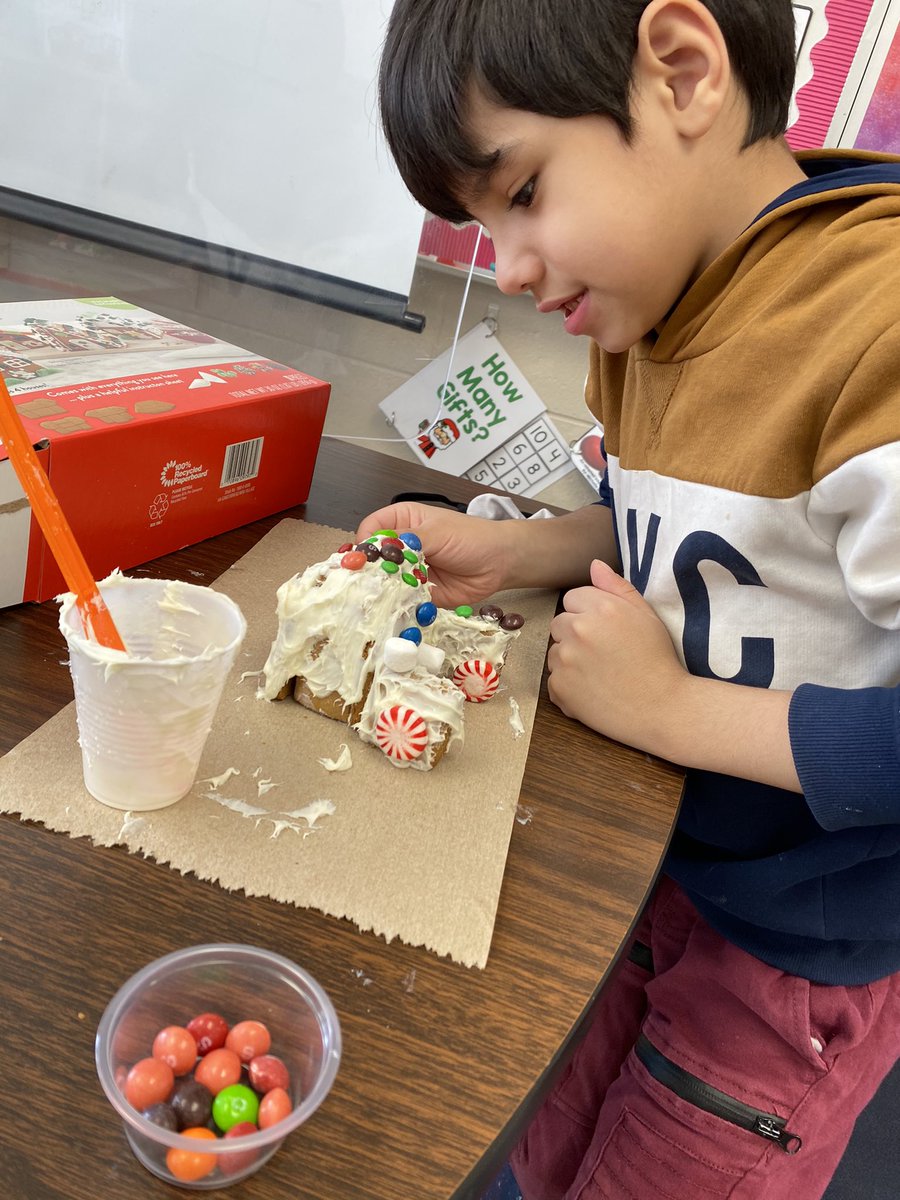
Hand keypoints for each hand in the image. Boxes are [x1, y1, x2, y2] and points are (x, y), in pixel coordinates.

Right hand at [356, 501, 514, 607]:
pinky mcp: (417, 592)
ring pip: (383, 581)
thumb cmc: (471, 538)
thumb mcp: (437, 532)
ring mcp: (407, 570)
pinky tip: (395, 607)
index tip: (362, 560)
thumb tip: (380, 548)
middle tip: (364, 583)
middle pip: (372, 558)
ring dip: (381, 590)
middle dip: (368, 571)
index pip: (370, 530)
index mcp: (401, 521)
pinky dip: (397, 604)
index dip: (364, 545)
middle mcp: (401, 546)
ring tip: (377, 598)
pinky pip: (400, 599)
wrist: (499, 563)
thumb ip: (407, 540)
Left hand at [547, 559, 687, 750]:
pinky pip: (554, 681)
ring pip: (555, 652)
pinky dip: (569, 687)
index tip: (606, 632)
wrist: (664, 708)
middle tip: (603, 654)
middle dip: (575, 635)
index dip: (589, 614)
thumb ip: (617, 587)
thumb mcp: (646, 616)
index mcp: (601, 607)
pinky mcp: (560, 687)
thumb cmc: (658, 660)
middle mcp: (579, 629)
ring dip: (570, 661)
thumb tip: (594, 565)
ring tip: (600, 674)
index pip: (572, 598)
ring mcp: (566, 660)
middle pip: (559, 623)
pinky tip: (594, 692)